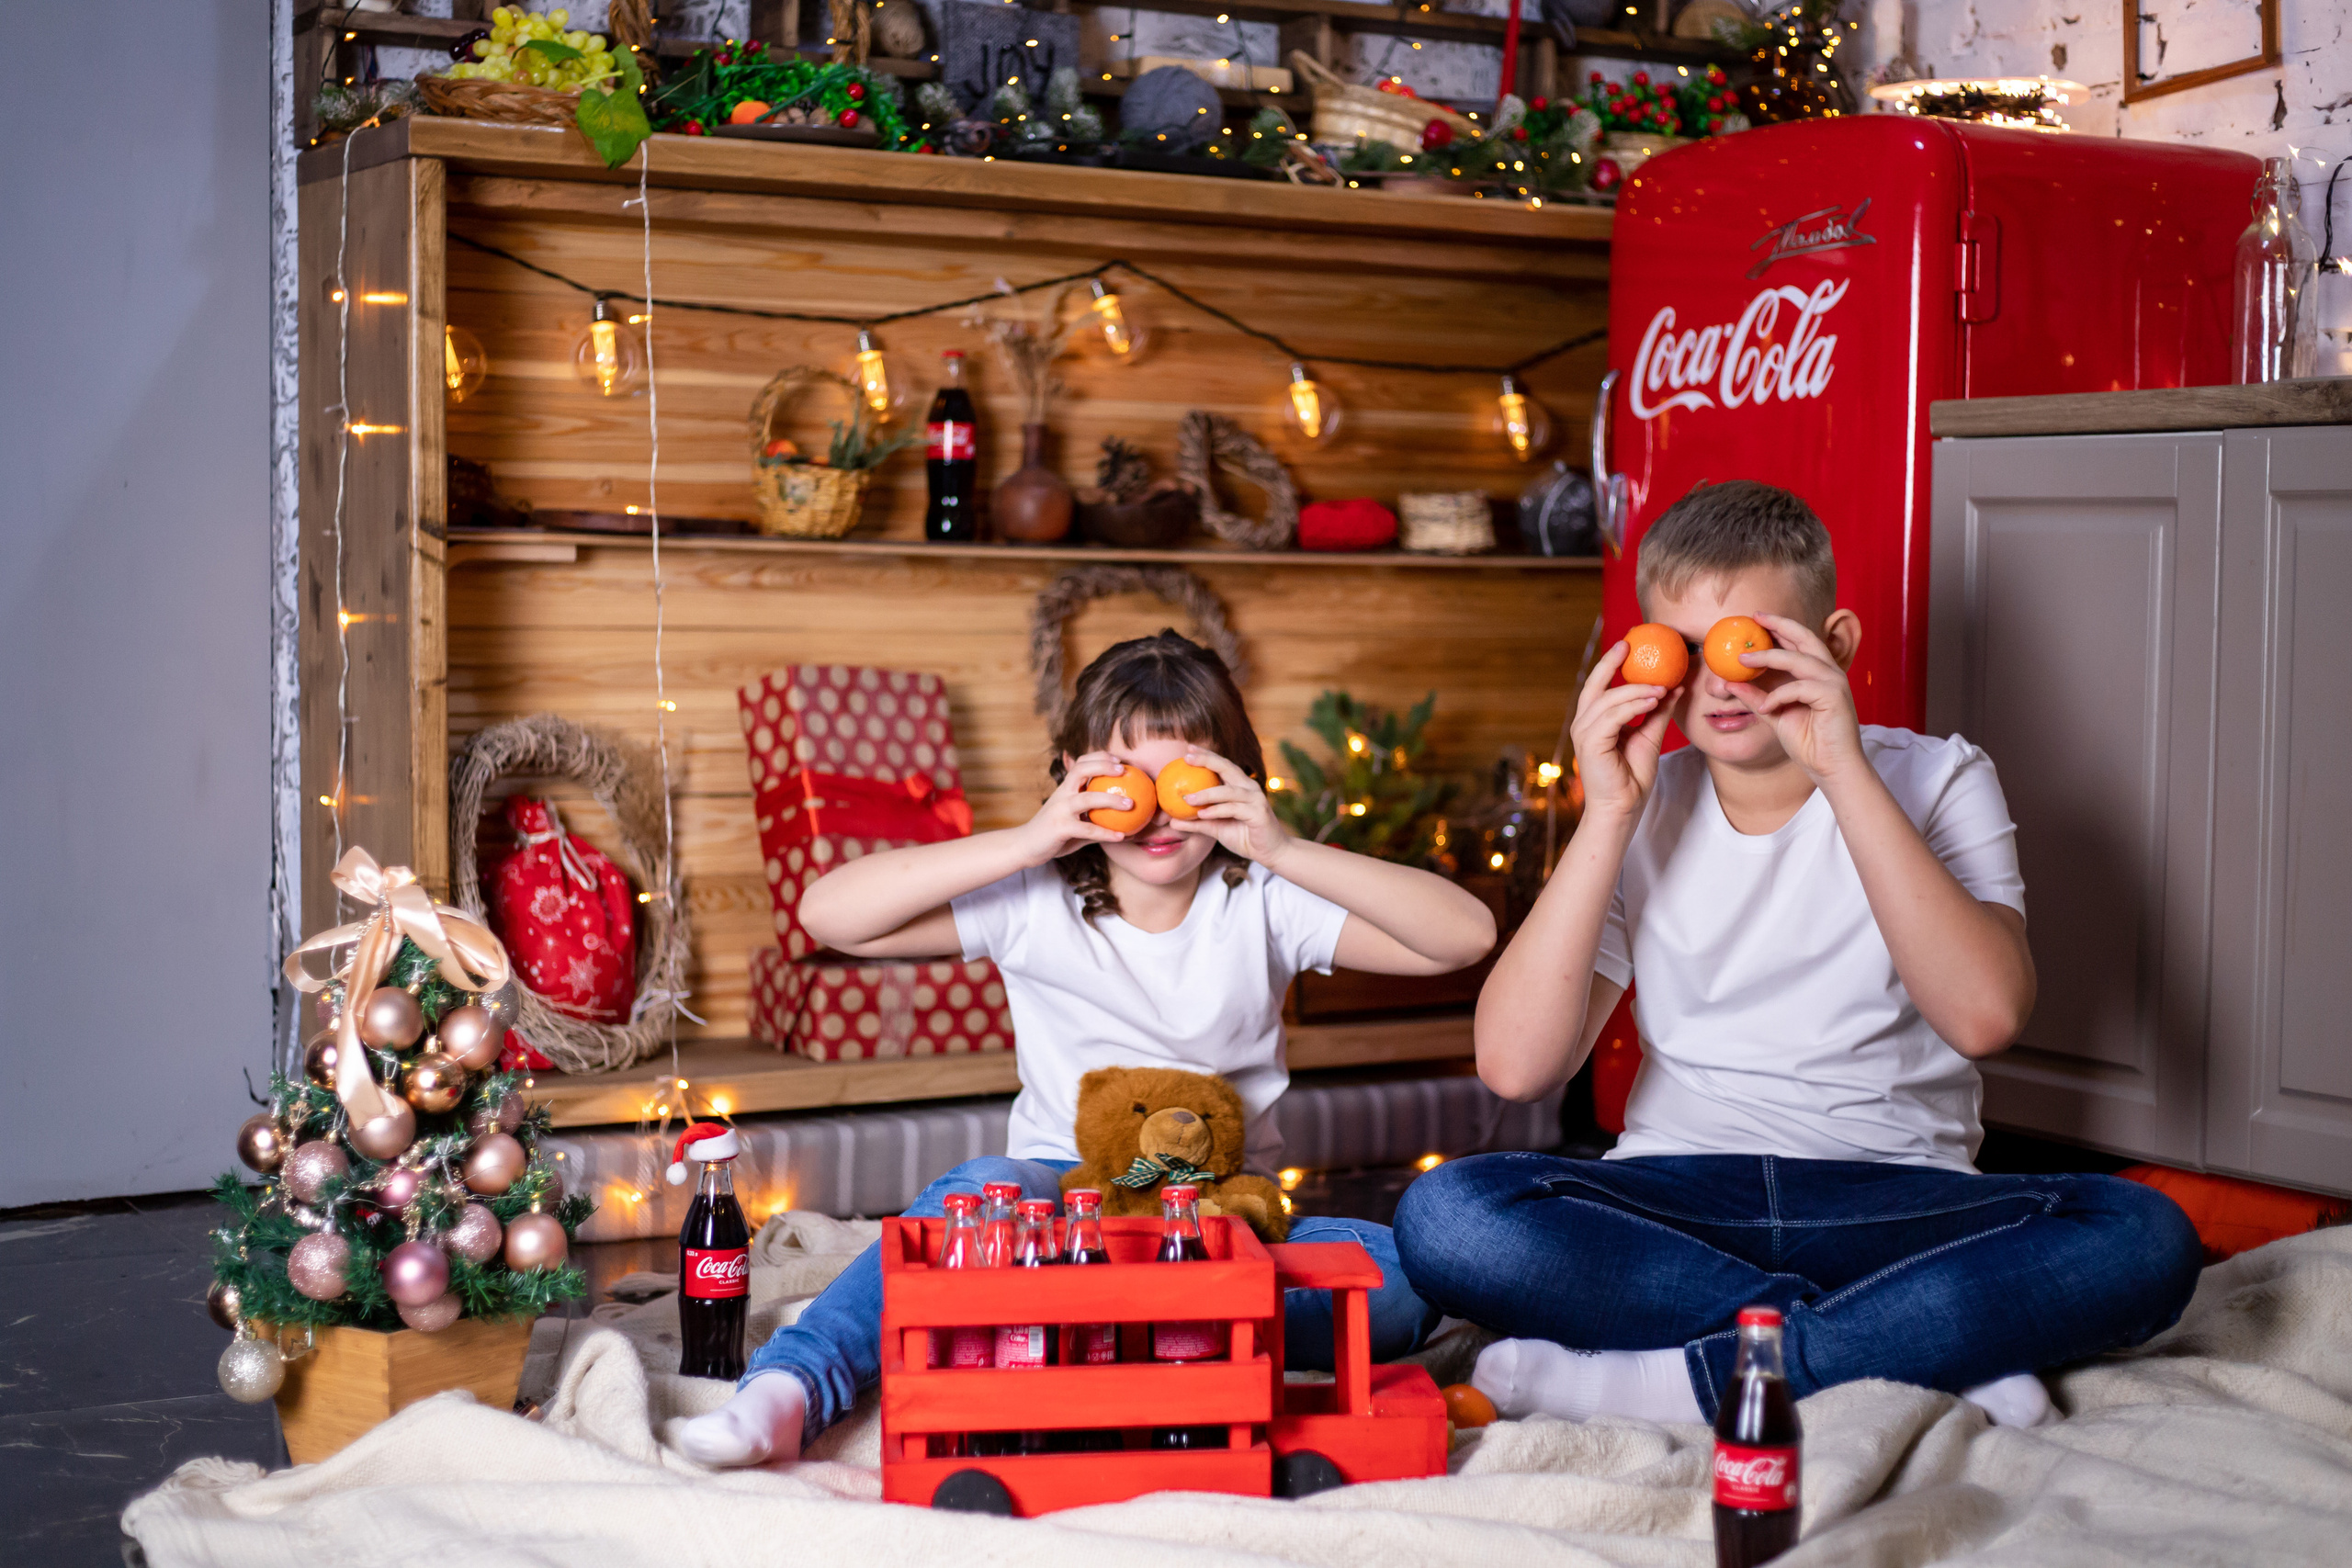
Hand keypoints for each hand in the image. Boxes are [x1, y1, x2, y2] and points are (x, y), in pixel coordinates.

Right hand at [1018, 751, 1134, 864]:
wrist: (1026, 846)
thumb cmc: (1054, 834)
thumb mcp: (1074, 821)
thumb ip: (1094, 818)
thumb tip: (1125, 821)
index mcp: (1065, 789)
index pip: (1080, 764)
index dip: (1099, 757)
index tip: (1119, 760)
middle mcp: (1062, 795)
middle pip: (1081, 770)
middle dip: (1103, 766)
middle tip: (1125, 771)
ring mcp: (1060, 810)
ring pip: (1087, 798)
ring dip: (1111, 799)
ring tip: (1130, 804)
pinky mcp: (1060, 828)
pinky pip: (1087, 829)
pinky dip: (1106, 833)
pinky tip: (1122, 836)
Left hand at [1166, 748, 1294, 866]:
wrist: (1270, 852)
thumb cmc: (1243, 836)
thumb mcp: (1215, 828)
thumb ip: (1196, 823)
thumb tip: (1172, 821)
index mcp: (1240, 786)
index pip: (1222, 766)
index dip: (1206, 756)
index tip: (1187, 750)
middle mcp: (1249, 788)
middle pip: (1227, 767)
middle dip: (1206, 760)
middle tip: (1186, 758)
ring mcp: (1255, 799)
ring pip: (1228, 791)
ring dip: (1206, 793)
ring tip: (1186, 798)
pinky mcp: (1258, 813)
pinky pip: (1234, 809)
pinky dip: (1217, 811)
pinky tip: (1202, 814)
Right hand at [1570, 641, 1678, 825]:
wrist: (1623, 809)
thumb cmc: (1631, 779)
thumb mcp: (1649, 738)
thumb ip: (1657, 713)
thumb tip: (1675, 687)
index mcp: (1594, 723)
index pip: (1599, 687)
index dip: (1609, 665)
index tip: (1626, 646)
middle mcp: (1584, 725)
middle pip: (1595, 686)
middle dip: (1610, 664)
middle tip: (1629, 646)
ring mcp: (1584, 734)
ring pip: (1608, 700)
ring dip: (1636, 690)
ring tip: (1661, 687)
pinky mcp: (1591, 744)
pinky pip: (1613, 716)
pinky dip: (1633, 705)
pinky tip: (1652, 700)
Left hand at [1728, 614, 1865, 784]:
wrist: (1832, 769)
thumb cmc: (1809, 743)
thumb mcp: (1775, 715)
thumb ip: (1756, 697)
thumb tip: (1730, 682)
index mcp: (1818, 674)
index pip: (1800, 642)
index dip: (1780, 628)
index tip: (1756, 618)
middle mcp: (1829, 673)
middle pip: (1805, 638)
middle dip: (1780, 624)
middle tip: (1755, 617)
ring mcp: (1834, 683)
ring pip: (1799, 659)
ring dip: (1768, 657)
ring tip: (1742, 661)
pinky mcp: (1834, 697)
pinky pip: (1800, 687)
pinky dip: (1779, 695)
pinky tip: (1767, 707)